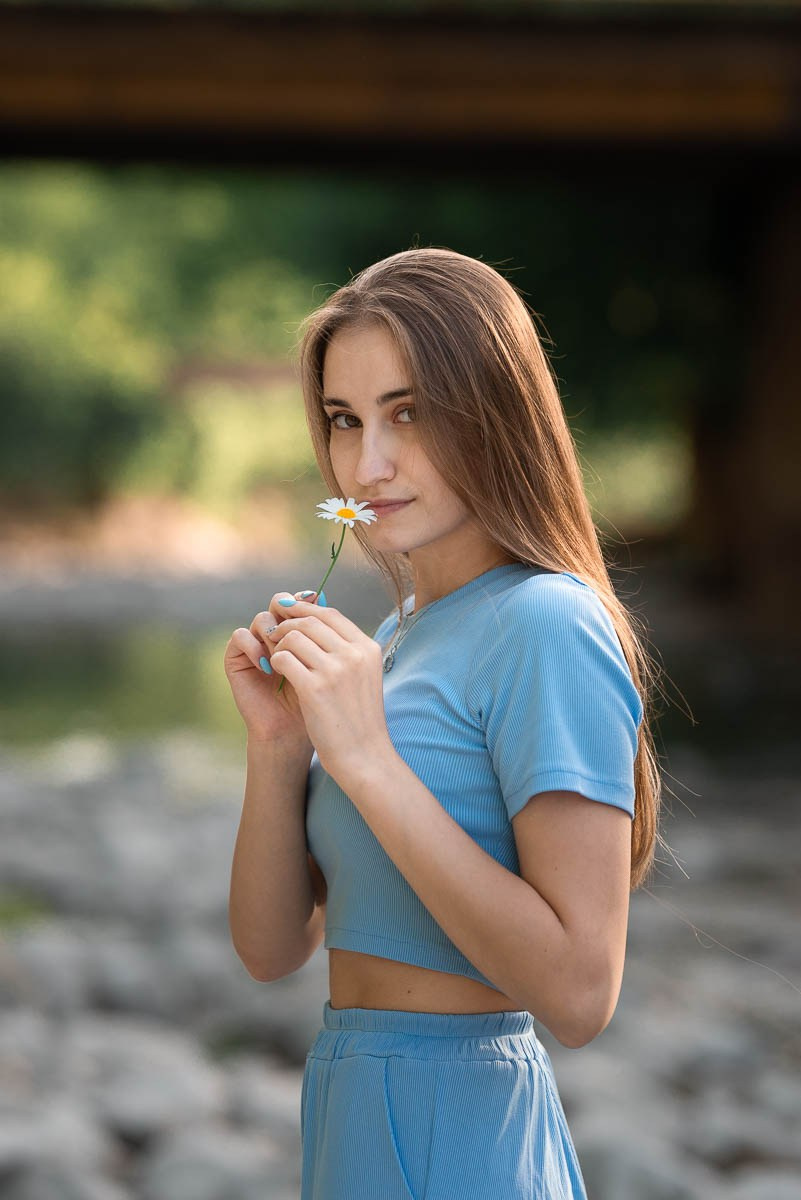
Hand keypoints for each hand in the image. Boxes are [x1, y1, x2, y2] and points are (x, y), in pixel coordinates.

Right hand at [222, 589, 321, 751]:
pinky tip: (268, 665)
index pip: (300, 604)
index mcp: (299, 633)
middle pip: (279, 602)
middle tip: (301, 625)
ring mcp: (255, 646)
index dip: (307, 602)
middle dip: (290, 610)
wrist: (293, 732)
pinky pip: (240, 636)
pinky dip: (254, 646)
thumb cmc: (316, 701)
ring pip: (262, 618)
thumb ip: (323, 632)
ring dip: (276, 633)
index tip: (318, 606)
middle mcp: (276, 636)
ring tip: (287, 656)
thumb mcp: (325, 663)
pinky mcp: (236, 659)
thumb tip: (322, 593)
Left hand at [262, 598, 392, 781]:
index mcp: (368, 648)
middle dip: (287, 624)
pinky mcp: (314, 688)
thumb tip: (318, 623)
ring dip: (280, 645)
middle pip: (310, 621)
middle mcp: (353, 654)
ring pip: (293, 637)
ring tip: (277, 659)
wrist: (364, 756)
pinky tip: (276, 672)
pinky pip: (284, 659)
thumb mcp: (364, 676)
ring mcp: (335, 670)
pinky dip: (275, 661)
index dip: (306, 609)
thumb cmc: (360, 718)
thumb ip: (347, 651)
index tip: (289, 611)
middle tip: (274, 634)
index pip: (331, 614)